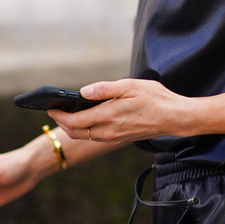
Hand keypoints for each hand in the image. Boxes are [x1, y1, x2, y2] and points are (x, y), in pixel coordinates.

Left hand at [47, 79, 197, 142]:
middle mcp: (108, 131)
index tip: (50, 107)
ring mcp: (114, 137)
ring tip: (67, 112)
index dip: (59, 115)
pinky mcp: (120, 138)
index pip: (74, 121)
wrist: (174, 117)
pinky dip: (85, 129)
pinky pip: (95, 137)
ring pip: (85, 136)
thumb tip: (83, 92)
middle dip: (62, 122)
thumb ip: (104, 89)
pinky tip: (86, 118)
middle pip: (75, 132)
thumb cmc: (155, 98)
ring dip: (73, 126)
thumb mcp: (130, 86)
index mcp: (108, 117)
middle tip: (55, 109)